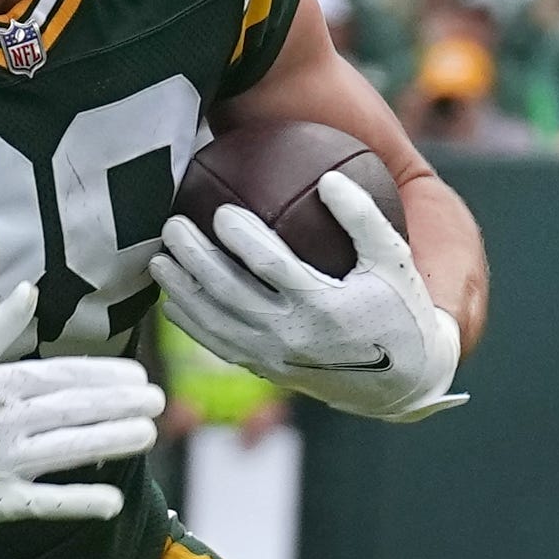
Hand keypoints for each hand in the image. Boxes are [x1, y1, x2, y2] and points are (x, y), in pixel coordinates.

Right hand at [0, 276, 164, 539]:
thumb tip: (29, 289)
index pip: (62, 377)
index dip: (104, 377)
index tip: (138, 377)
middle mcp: (3, 422)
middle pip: (73, 410)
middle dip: (120, 404)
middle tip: (158, 401)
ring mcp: (0, 464)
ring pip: (67, 449)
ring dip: (111, 441)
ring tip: (147, 434)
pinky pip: (42, 502)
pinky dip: (77, 503)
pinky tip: (112, 503)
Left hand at [152, 173, 465, 422]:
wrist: (399, 380)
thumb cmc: (398, 307)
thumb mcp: (392, 260)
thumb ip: (362, 218)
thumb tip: (328, 179)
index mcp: (323, 305)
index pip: (270, 267)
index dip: (241, 238)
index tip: (219, 212)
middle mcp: (291, 334)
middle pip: (228, 292)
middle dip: (195, 258)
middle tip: (172, 226)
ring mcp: (273, 356)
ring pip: (214, 321)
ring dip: (182, 289)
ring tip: (159, 258)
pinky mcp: (264, 370)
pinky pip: (218, 344)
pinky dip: (191, 323)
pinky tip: (171, 300)